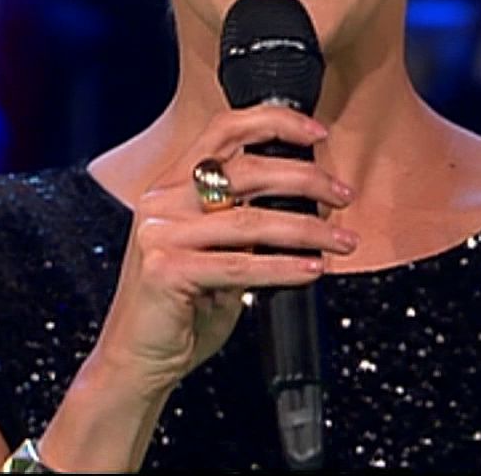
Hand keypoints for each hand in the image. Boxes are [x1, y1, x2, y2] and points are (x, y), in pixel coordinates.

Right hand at [83, 105, 356, 396]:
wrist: (137, 358)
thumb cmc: (181, 306)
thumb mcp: (215, 250)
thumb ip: (244, 220)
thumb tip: (307, 200)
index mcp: (172, 185)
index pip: (224, 130)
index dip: (273, 123)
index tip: (317, 133)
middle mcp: (162, 201)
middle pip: (246, 170)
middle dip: (307, 179)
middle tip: (343, 196)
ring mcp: (161, 234)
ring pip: (251, 220)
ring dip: (308, 230)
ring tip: (341, 241)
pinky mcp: (166, 270)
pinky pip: (241, 264)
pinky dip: (284, 266)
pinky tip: (312, 270)